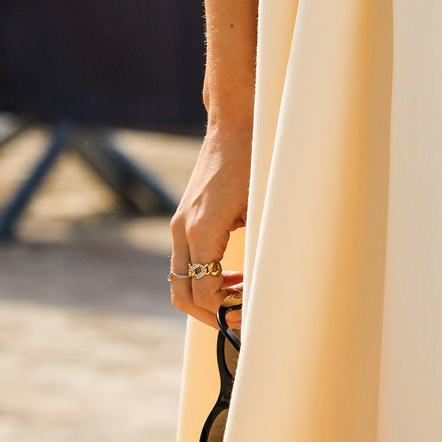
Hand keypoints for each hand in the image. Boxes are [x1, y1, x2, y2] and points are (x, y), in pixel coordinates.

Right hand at [170, 122, 250, 327]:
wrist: (234, 123)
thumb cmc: (255, 159)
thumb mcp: (262, 205)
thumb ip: (256, 245)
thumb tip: (261, 284)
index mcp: (202, 230)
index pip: (205, 292)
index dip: (227, 311)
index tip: (249, 315)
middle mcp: (184, 231)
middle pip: (183, 295)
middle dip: (211, 314)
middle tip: (240, 318)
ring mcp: (180, 225)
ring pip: (180, 280)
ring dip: (206, 296)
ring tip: (240, 294)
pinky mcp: (184, 218)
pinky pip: (185, 260)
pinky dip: (203, 275)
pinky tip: (232, 272)